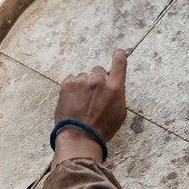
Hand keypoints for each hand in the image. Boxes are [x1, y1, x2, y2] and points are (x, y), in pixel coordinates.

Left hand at [51, 50, 127, 166]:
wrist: (80, 136)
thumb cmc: (102, 129)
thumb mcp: (119, 114)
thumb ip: (117, 95)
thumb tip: (113, 88)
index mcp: (115, 87)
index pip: (120, 63)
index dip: (119, 56)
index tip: (118, 52)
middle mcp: (100, 80)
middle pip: (98, 71)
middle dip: (96, 81)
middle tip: (92, 97)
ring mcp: (83, 80)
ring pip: (83, 77)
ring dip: (83, 86)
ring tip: (80, 104)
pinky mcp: (68, 83)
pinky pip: (71, 80)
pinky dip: (71, 89)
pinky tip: (72, 102)